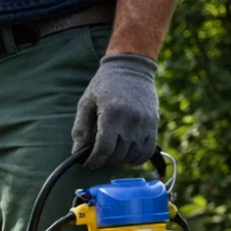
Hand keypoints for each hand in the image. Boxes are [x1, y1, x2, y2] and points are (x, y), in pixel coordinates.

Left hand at [72, 53, 158, 168]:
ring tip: (111, 151)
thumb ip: (80, 128)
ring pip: (132, 156)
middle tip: (98, 155)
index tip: (88, 163)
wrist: (131, 67)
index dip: (94, 161)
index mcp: (111, 114)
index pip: (104, 149)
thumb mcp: (86, 102)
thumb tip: (77, 152)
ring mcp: (145, 123)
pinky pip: (147, 151)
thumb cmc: (104, 85)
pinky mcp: (154, 124)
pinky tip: (126, 152)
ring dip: (119, 159)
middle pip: (117, 155)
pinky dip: (136, 158)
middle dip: (104, 160)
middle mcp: (130, 120)